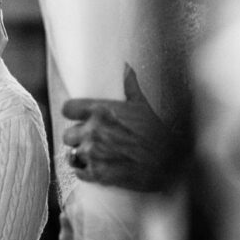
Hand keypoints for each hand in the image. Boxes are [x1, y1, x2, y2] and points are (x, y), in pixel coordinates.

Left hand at [60, 65, 185, 191]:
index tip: (78, 118)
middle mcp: (93, 131)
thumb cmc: (158, 134)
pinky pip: (79, 172)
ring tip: (98, 155)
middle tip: (94, 140)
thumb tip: (126, 66)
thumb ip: (129, 87)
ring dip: (82, 155)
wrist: (172, 164)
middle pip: (68, 134)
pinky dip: (86, 171)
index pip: (67, 109)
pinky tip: (100, 167)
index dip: (72, 115)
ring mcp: (93, 153)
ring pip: (72, 154)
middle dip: (79, 138)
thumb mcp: (143, 107)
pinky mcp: (97, 173)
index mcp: (101, 111)